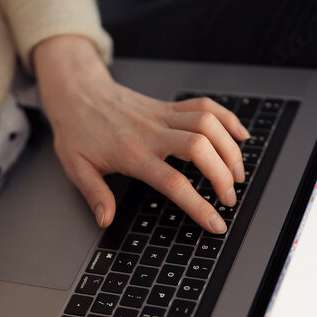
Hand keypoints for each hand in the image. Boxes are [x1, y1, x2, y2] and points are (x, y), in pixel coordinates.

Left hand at [33, 35, 249, 233]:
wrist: (76, 92)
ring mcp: (163, 116)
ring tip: (238, 174)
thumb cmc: (77, 130)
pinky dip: (227, 119)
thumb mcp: (76, 167)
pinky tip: (240, 136)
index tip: (215, 223)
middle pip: (200, 148)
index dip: (198, 206)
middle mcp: (152, 133)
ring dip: (230, 149)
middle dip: (223, 175)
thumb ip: (94, 194)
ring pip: (208, 123)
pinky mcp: (168, 106)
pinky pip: (205, 106)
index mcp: (132, 154)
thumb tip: (106, 219)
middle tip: (229, 199)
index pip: (173, 182)